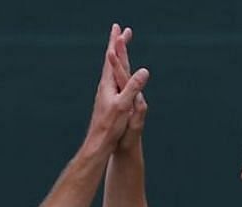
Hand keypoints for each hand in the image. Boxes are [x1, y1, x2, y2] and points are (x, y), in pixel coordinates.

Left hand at [84, 24, 149, 152]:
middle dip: (116, 45)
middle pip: (111, 60)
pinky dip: (115, 70)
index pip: (113, 58)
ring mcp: (105, 93)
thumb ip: (132, 87)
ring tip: (117, 47)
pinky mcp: (107, 101)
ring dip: (115, 56)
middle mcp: (105, 86)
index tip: (119, 29)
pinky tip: (115, 75)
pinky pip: (112, 80)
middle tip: (118, 30)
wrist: (98, 143)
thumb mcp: (123, 106)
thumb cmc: (110, 126)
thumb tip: (144, 71)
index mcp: (109, 85)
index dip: (117, 43)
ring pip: (111, 69)